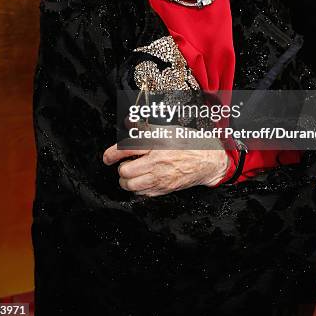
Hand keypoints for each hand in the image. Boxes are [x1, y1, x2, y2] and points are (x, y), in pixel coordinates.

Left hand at [103, 129, 228, 195]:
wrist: (208, 160)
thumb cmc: (189, 143)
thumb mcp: (167, 130)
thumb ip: (145, 128)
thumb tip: (128, 122)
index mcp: (156, 144)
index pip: (125, 149)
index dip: (111, 154)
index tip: (107, 157)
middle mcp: (156, 162)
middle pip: (125, 171)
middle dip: (121, 167)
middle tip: (126, 163)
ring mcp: (160, 178)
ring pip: (130, 185)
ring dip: (127, 180)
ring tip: (132, 173)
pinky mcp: (164, 190)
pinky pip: (142, 194)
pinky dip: (138, 188)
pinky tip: (143, 180)